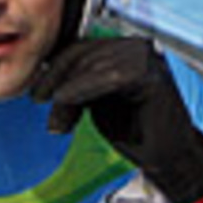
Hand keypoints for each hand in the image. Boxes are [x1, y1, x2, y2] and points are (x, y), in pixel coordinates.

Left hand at [30, 35, 202, 202]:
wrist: (166, 155)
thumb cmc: (133, 130)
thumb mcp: (94, 104)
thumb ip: (75, 88)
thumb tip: (43, 82)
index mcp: (122, 50)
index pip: (81, 47)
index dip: (54, 66)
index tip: (36, 89)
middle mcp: (136, 48)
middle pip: (84, 52)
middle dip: (57, 77)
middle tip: (38, 98)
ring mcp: (147, 59)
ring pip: (94, 64)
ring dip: (68, 89)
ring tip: (57, 115)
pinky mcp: (152, 75)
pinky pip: (111, 76)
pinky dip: (84, 88)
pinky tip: (66, 100)